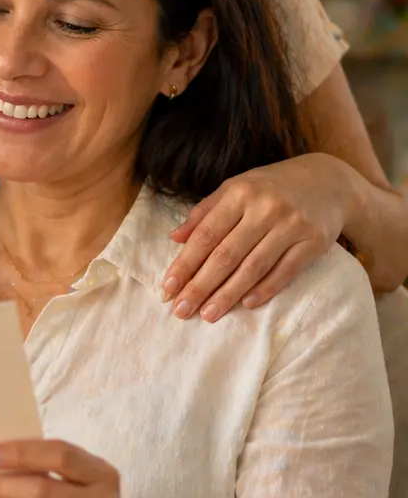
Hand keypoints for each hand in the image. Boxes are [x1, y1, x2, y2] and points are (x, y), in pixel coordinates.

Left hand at [162, 155, 346, 321]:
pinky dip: (266, 289)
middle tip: (181, 310)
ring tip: (209, 314)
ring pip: (254, 266)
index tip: (168, 287)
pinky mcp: (314, 241)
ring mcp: (291, 225)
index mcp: (239, 193)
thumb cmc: (270, 188)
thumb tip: (174, 237)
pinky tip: (247, 304)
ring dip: (229, 294)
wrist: (330, 182)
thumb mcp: (235, 188)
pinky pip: (286, 270)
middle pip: (226, 255)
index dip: (185, 263)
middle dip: (201, 285)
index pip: (206, 235)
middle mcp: (265, 208)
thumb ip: (204, 212)